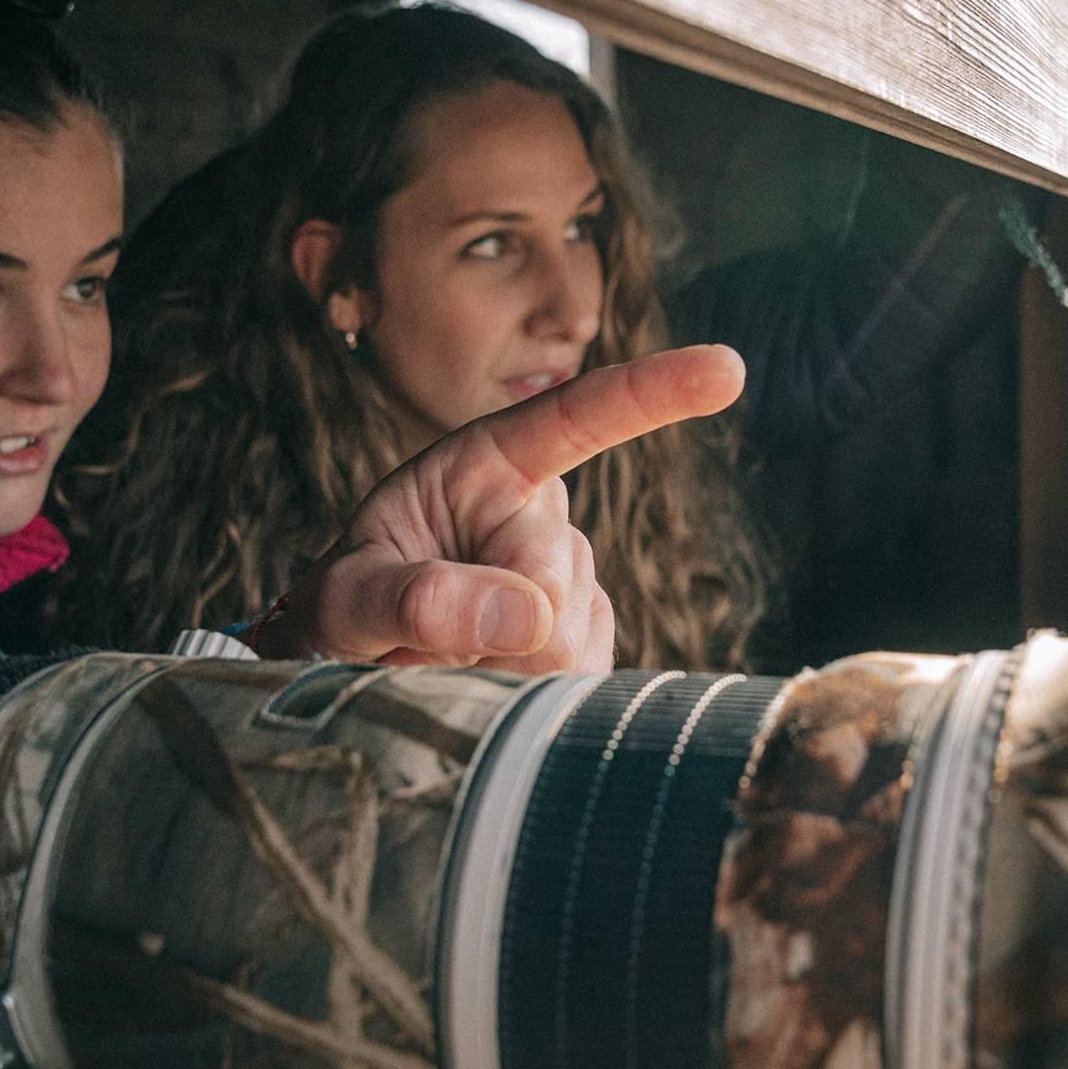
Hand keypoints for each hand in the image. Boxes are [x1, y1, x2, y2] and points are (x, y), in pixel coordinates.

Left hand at [269, 344, 744, 671]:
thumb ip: (416, 599)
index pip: (578, 418)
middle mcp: (541, 515)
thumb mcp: (345, 598)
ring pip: (566, 647)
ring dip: (493, 669)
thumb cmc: (339, 611)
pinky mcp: (586, 643)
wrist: (347, 668)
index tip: (728, 368)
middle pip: (556, 585)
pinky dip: (520, 700)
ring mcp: (571, 583)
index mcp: (488, 464)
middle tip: (413, 643)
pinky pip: (576, 686)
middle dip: (489, 630)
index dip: (653, 392)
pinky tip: (478, 680)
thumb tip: (533, 613)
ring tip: (436, 657)